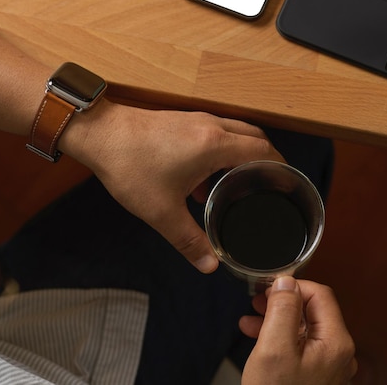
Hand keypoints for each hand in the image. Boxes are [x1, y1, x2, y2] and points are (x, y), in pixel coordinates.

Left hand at [61, 101, 283, 272]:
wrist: (99, 134)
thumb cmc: (131, 168)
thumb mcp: (161, 211)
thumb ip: (188, 240)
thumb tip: (210, 265)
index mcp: (216, 145)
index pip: (263, 150)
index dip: (280, 166)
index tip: (287, 183)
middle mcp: (213, 127)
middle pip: (255, 137)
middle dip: (267, 159)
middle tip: (269, 184)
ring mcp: (197, 120)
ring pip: (235, 132)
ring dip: (242, 154)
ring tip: (239, 185)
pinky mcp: (184, 120)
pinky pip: (216, 132)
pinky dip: (221, 151)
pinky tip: (202, 181)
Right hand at [240, 277, 356, 384]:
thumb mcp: (274, 349)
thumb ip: (282, 310)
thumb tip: (286, 281)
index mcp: (335, 342)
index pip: (320, 294)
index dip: (293, 286)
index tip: (270, 286)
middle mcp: (337, 353)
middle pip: (313, 311)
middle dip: (283, 301)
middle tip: (259, 298)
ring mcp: (327, 367)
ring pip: (304, 328)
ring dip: (277, 319)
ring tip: (252, 317)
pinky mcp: (315, 377)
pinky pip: (300, 347)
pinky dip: (279, 338)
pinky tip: (258, 336)